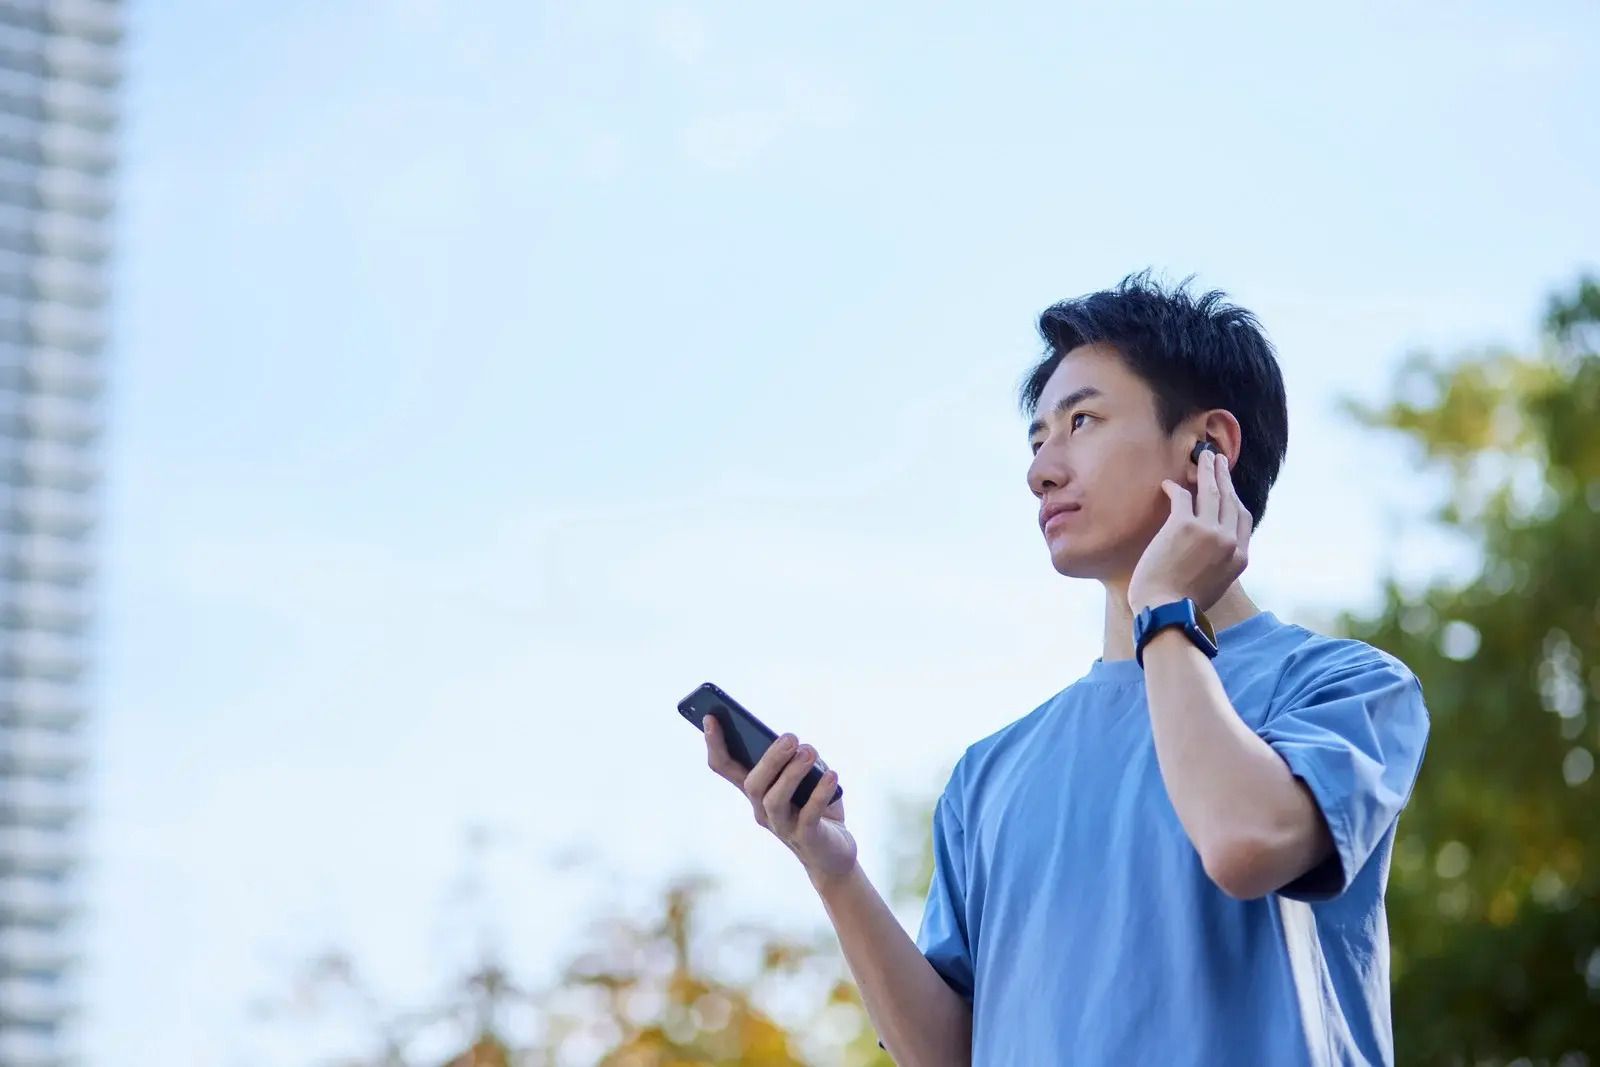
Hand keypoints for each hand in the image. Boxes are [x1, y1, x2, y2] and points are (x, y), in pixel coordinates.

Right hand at [702, 716, 857, 888]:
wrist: (834, 854)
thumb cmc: (816, 809)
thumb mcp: (808, 779)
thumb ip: (801, 762)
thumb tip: (802, 749)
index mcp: (757, 791)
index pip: (726, 767)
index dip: (715, 744)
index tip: (710, 717)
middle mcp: (762, 810)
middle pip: (752, 784)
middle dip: (769, 758)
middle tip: (790, 737)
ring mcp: (782, 826)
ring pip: (774, 800)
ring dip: (791, 773)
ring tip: (809, 751)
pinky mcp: (805, 838)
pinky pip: (808, 816)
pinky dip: (819, 794)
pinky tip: (832, 776)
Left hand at [1128, 450, 1251, 612]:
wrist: (1168, 614)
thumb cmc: (1182, 607)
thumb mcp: (1214, 586)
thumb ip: (1218, 564)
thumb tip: (1207, 553)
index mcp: (1239, 557)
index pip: (1242, 519)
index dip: (1234, 499)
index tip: (1229, 488)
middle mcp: (1229, 541)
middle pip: (1230, 499)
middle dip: (1224, 476)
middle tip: (1218, 460)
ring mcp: (1209, 531)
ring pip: (1211, 491)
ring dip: (1207, 470)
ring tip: (1204, 456)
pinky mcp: (1184, 526)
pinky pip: (1182, 497)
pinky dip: (1174, 488)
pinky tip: (1168, 485)